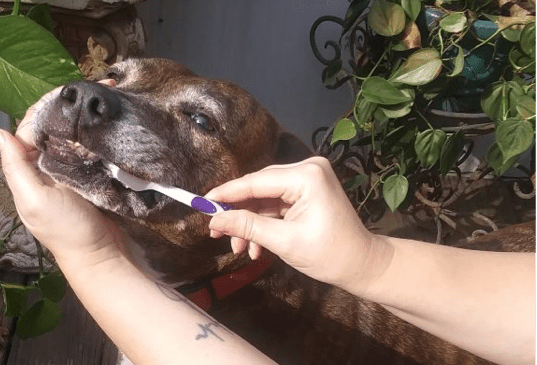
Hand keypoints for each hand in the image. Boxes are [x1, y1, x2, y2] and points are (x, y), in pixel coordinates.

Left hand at [0, 87, 121, 265]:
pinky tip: (110, 121)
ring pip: (72, 133)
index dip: (50, 104)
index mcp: (28, 168)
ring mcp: (70, 171)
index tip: (74, 88)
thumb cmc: (67, 230)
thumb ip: (16, 167)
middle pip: (53, 125)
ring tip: (107, 95)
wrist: (103, 257)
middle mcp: (46, 166)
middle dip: (70, 104)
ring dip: (85, 115)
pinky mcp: (91, 176)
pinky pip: (89, 147)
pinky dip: (97, 132)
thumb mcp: (35, 199)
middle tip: (99, 87)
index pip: (32, 125)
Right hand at [206, 157, 391, 293]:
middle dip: (237, 213)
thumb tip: (214, 219)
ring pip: (264, 199)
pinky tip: (255, 246)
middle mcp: (307, 169)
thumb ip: (247, 226)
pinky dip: (263, 224)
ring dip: (249, 223)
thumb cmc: (330, 254)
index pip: (256, 182)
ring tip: (238, 247)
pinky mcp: (307, 192)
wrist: (362, 266)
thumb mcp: (284, 241)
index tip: (201, 203)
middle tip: (215, 231)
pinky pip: (275, 204)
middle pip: (258, 188)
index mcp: (306, 175)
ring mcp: (308, 179)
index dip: (226, 194)